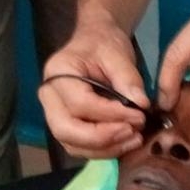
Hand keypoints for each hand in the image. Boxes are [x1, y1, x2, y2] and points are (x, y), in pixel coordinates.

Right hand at [39, 22, 148, 158]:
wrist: (96, 40)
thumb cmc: (104, 43)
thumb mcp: (118, 53)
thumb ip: (128, 78)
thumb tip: (141, 105)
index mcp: (58, 71)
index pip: (80, 103)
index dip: (110, 114)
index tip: (138, 115)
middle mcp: (49, 95)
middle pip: (66, 129)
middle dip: (101, 138)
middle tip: (132, 132)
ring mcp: (54, 112)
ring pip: (71, 143)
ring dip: (104, 148)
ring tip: (134, 139)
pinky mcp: (66, 124)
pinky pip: (79, 146)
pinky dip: (102, 149)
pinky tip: (125, 142)